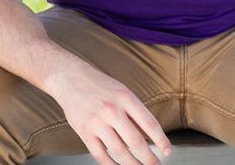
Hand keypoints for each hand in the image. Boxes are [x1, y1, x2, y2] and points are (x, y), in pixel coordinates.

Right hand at [45, 64, 171, 164]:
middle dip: (149, 158)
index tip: (167, 151)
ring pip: (119, 151)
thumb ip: (135, 114)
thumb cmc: (98, 84)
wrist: (68, 77)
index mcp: (125, 98)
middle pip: (136, 142)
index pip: (149, 124)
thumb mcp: (122, 92)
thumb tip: (149, 137)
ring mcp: (96, 122)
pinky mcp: (84, 131)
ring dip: (133, 164)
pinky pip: (100, 154)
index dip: (161, 140)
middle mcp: (111, 110)